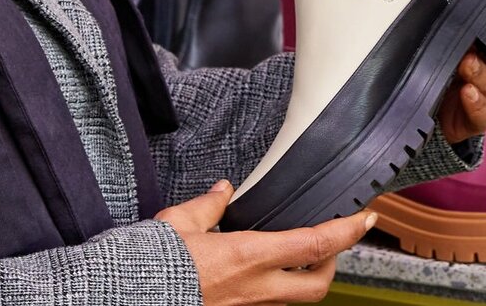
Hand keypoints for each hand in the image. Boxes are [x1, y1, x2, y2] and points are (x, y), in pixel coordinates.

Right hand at [156, 180, 375, 305]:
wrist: (120, 300)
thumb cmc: (148, 266)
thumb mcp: (177, 224)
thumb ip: (207, 206)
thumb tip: (223, 191)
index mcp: (248, 257)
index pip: (315, 244)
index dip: (347, 231)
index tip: (366, 218)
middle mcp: (254, 288)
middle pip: (318, 285)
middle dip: (334, 263)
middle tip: (332, 241)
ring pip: (293, 299)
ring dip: (304, 276)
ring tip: (300, 253)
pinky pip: (266, 304)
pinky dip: (275, 287)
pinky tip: (264, 271)